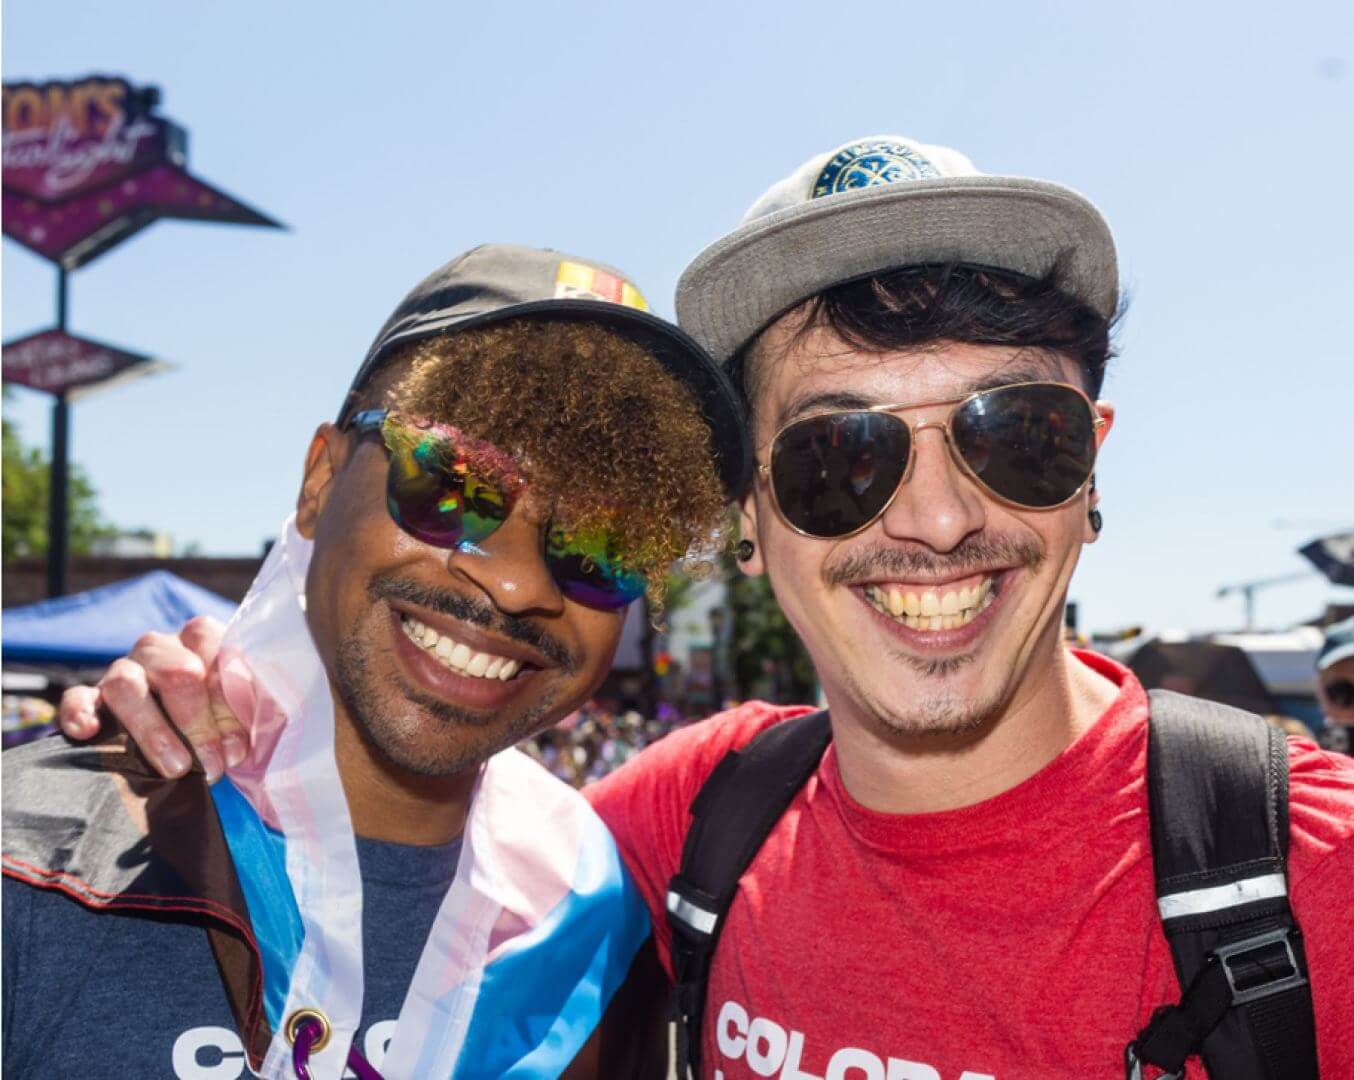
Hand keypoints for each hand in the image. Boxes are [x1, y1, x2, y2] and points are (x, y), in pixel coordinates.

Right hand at [57, 616, 246, 781]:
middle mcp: (161, 649)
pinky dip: (80, 712)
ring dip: (153, 729)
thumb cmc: (225, 719)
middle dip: (197, 722)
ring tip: (177, 768)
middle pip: (176, 670)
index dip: (228, 702)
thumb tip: (250, 740)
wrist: (188, 733)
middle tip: (213, 765)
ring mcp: (124, 669)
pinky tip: (90, 733)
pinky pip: (77, 696)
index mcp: (202, 639)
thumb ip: (253, 707)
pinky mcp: (91, 696)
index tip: (238, 750)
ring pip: (126, 682)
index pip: (215, 649)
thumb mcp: (246, 709)